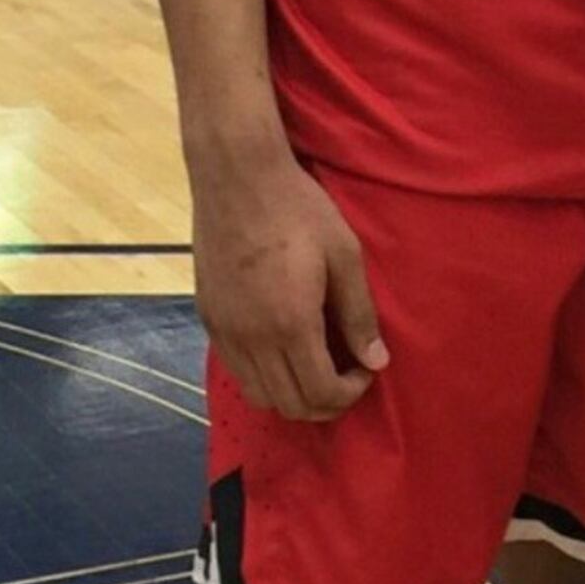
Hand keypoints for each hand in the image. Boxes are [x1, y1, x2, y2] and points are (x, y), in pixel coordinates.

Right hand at [193, 144, 388, 422]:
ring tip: (316, 366)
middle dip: (325, 402)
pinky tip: (283, 350)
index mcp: (291, 324)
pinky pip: (236, 371)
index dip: (350, 394)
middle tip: (346, 375)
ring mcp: (225, 332)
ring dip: (292, 395)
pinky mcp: (208, 320)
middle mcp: (253, 339)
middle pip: (290, 406)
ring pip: (259, 396)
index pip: (320, 393)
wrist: (236, 177)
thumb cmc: (298, 209)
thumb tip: (376, 361)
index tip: (365, 369)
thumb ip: (359, 314)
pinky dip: (264, 378)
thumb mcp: (344, 255)